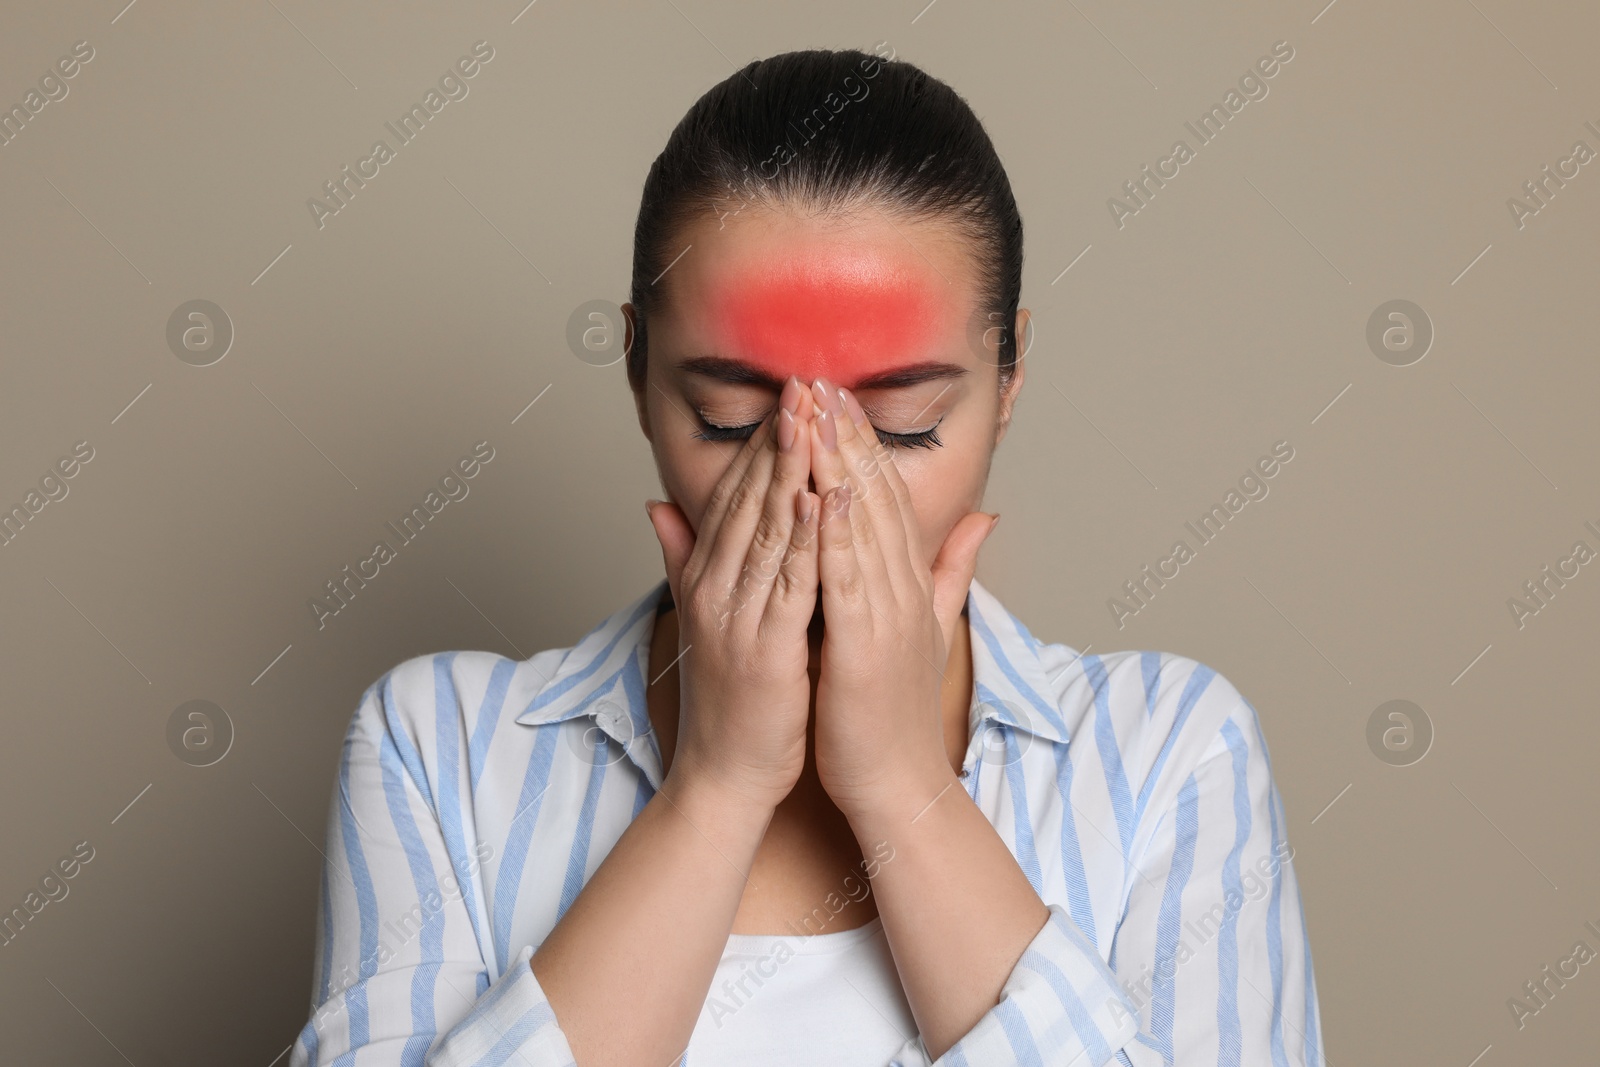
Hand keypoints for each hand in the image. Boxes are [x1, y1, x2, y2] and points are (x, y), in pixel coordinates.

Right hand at [644, 375, 822, 810]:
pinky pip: (787, 584)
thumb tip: (656, 506)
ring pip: (766, 529)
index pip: (734, 494)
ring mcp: (735, 617)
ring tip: (812, 417)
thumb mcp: (704, 615)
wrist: (725, 773)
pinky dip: (802, 539)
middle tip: (803, 381)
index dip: (762, 442)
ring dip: (790, 470)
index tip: (791, 395)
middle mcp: (714, 587)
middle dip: (779, 438)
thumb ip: (683, 557)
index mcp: (707, 577)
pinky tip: (818, 498)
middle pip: (749, 499)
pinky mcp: (764, 649)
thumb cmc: (733, 697)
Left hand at [805, 377, 999, 819]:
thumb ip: (951, 569)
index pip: (886, 498)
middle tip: (821, 380)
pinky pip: (847, 580)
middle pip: (875, 497)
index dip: (863, 442)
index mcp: (910, 584)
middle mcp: (904, 590)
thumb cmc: (895, 711)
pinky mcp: (865, 646)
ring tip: (817, 413)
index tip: (838, 395)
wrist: (898, 783)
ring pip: (862, 526)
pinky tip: (821, 492)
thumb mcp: (927, 628)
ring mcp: (888, 615)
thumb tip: (983, 517)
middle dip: (848, 435)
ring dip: (839, 465)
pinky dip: (835, 534)